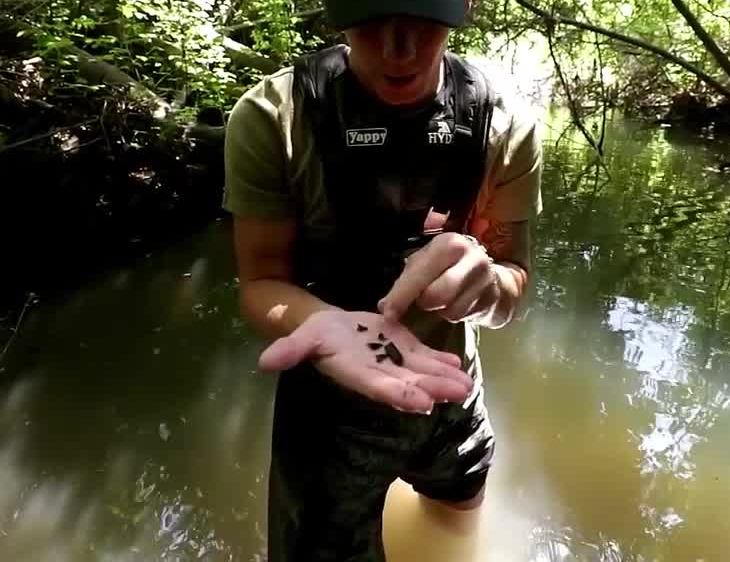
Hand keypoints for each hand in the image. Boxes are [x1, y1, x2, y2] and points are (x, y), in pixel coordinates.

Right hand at [256, 308, 473, 413]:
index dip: (400, 395)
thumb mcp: (302, 338)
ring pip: (422, 373)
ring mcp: (395, 363)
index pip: (380, 388)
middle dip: (433, 389)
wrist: (329, 327)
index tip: (421, 402)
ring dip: (444, 379)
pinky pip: (425, 358)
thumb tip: (263, 362)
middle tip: (459, 393)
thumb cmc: (315, 334)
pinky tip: (458, 365)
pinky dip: (441, 361)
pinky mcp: (404, 350)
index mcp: (357, 374)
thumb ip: (289, 350)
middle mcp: (380, 374)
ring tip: (466, 383)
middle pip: (409, 384)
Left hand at [377, 232, 499, 323]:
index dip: (400, 295)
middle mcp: (470, 258)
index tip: (387, 312)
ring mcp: (484, 279)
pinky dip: (451, 314)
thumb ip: (406, 279)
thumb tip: (384, 305)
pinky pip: (461, 317)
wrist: (492, 275)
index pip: (420, 274)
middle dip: (422, 303)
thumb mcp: (428, 260)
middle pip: (435, 295)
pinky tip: (454, 303)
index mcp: (448, 243)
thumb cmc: (450, 265)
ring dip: (438, 310)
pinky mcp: (491, 299)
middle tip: (420, 300)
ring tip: (440, 299)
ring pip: (449, 310)